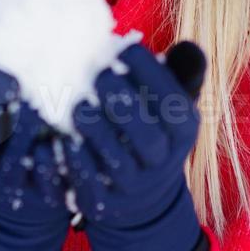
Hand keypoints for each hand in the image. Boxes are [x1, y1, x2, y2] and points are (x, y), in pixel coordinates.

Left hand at [62, 40, 206, 250]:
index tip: (125, 50)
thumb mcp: (170, 103)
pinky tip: (62, 137)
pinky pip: (89, 183)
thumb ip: (179, 72)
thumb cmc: (152, 127)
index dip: (150, 75)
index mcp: (183, 131)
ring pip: (117, 162)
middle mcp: (164, 162)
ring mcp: (135, 187)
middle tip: (100, 75)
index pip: (173, 103)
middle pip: (148, 137)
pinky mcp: (105, 203)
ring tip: (77, 105)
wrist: (142, 193)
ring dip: (96, 131)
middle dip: (123, 103)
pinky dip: (75, 160)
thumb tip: (187, 47)